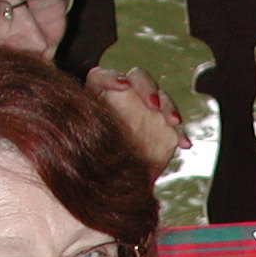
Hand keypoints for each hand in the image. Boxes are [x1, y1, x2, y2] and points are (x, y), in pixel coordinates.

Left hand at [88, 64, 190, 179]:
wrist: (112, 180)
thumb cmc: (90, 160)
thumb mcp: (82, 149)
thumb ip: (84, 138)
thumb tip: (72, 137)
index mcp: (99, 94)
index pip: (103, 76)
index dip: (113, 77)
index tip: (123, 86)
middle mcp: (125, 96)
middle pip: (138, 78)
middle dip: (148, 89)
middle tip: (153, 105)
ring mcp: (146, 109)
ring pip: (161, 98)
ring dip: (169, 108)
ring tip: (173, 122)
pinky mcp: (164, 126)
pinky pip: (175, 126)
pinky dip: (181, 133)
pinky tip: (184, 144)